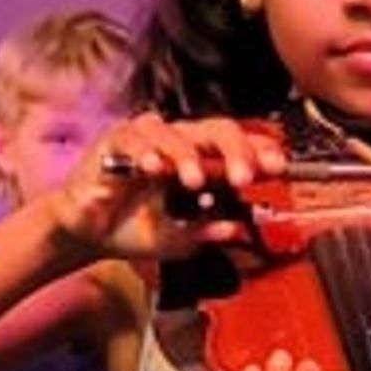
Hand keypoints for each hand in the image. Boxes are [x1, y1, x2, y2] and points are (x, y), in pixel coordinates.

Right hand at [45, 114, 288, 263]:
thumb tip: (238, 230)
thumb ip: (208, 231)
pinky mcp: (116, 141)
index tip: (280, 167)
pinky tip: (153, 168)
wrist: (90, 234)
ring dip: (187, 155)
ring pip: (176, 132)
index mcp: (203, 162)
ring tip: (194, 180)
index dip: (259, 152)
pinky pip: (133, 138)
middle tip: (244, 176)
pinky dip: (145, 151)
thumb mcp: (180, 240)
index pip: (237, 149)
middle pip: (216, 130)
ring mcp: (149, 139)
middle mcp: (180, 144)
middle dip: (235, 150)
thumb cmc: (137, 228)